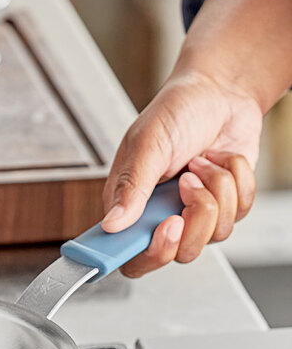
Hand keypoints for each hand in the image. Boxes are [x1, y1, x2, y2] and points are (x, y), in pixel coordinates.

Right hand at [101, 70, 258, 277]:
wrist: (220, 92)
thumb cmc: (176, 111)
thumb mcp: (147, 144)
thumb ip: (130, 187)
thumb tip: (111, 224)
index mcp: (130, 206)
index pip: (130, 256)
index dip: (149, 254)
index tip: (166, 226)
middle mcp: (160, 216)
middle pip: (178, 253)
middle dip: (194, 219)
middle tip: (188, 186)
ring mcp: (193, 213)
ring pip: (213, 236)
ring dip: (216, 191)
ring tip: (202, 163)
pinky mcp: (223, 206)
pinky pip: (237, 214)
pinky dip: (236, 182)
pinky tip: (219, 161)